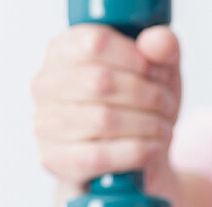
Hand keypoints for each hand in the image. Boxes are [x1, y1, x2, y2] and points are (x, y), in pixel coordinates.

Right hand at [32, 24, 181, 196]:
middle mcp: (45, 85)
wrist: (129, 160)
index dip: (136, 58)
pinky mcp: (55, 159)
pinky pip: (101, 155)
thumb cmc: (139, 106)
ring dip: (148, 124)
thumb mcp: (159, 71)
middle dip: (148, 95)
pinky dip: (138, 151)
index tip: (157, 72)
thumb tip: (159, 41)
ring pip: (103, 120)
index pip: (95, 43)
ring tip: (163, 127)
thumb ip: (163, 47)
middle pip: (101, 82)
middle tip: (167, 105)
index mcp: (64, 50)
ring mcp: (45, 123)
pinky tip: (153, 148)